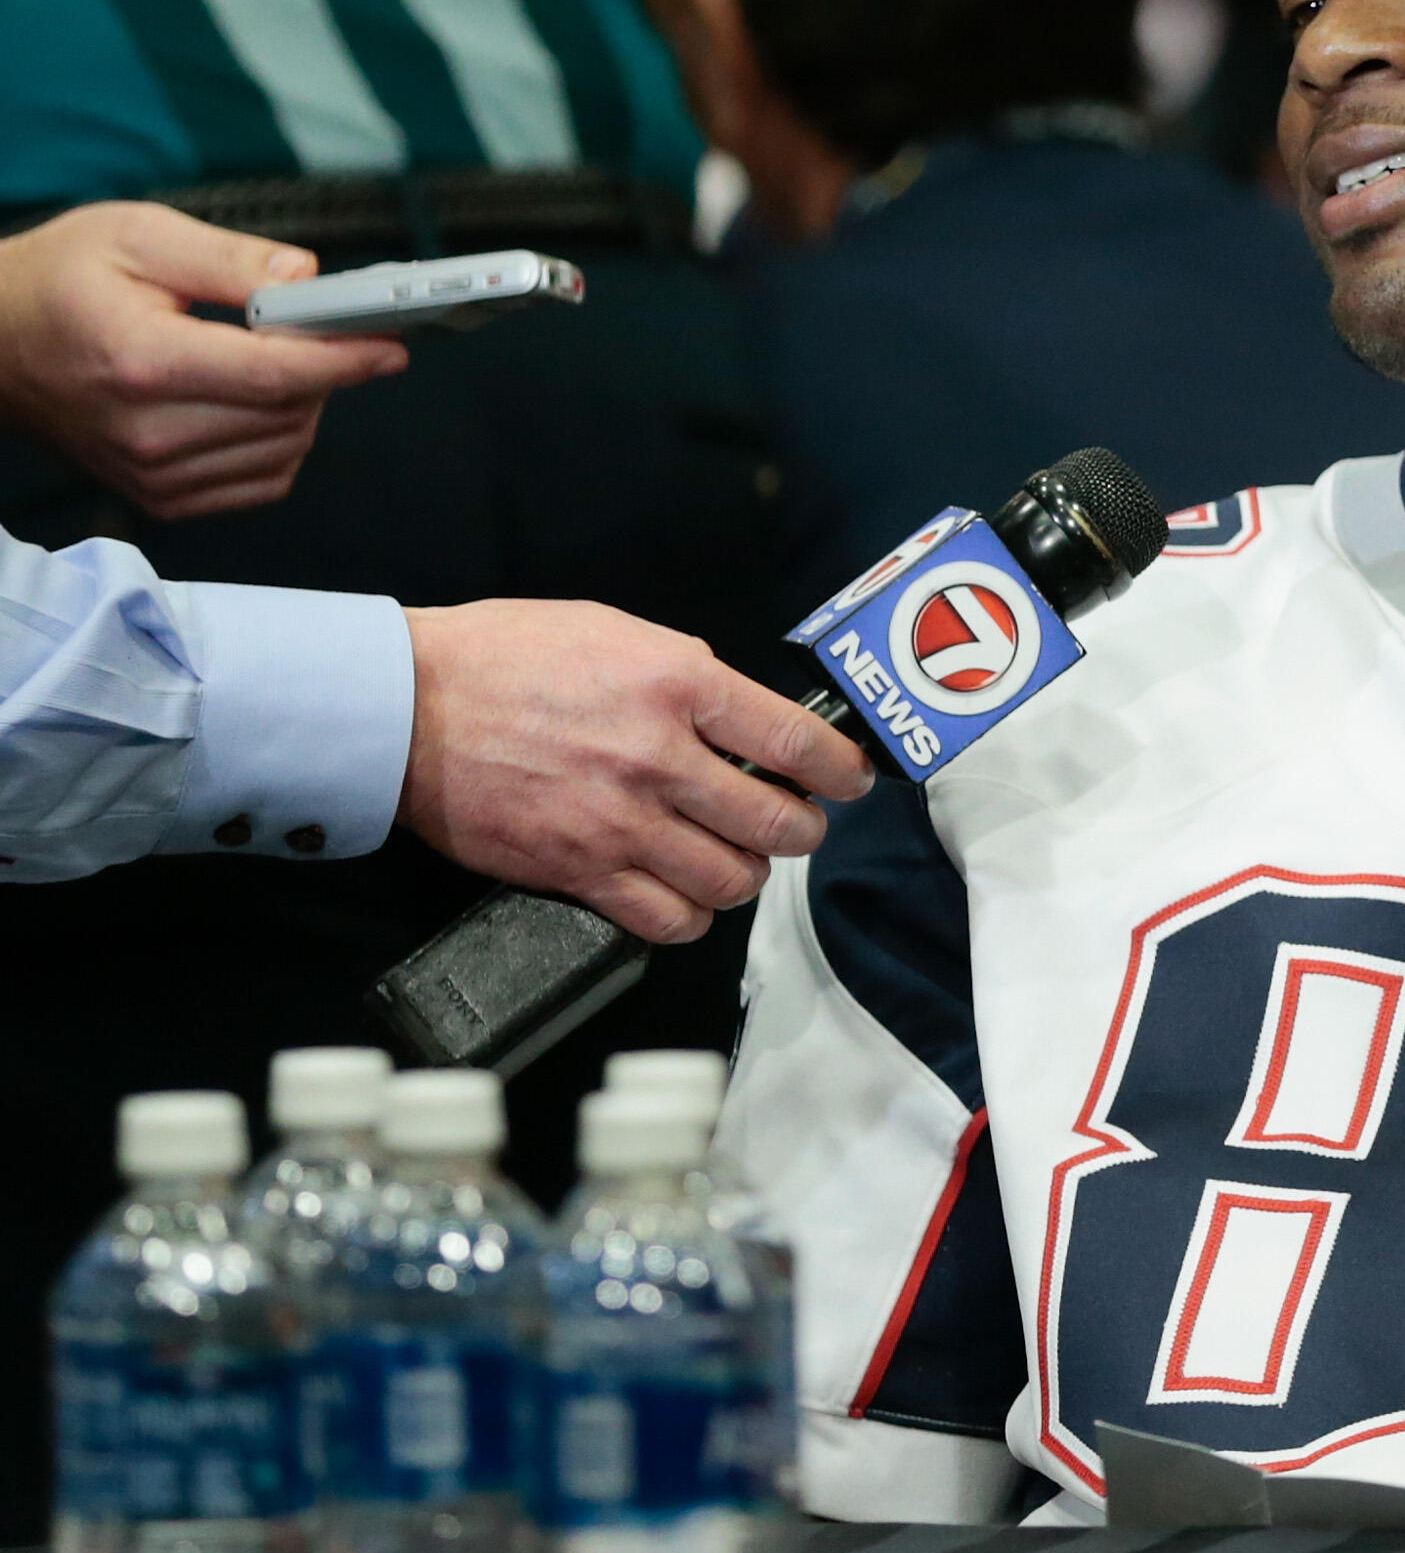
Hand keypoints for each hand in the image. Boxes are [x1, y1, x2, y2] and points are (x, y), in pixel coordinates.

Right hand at [0, 203, 405, 516]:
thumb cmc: (63, 282)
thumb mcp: (138, 236)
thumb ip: (229, 257)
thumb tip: (307, 277)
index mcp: (142, 361)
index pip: (273, 375)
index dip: (345, 359)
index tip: (392, 345)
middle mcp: (148, 432)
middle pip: (289, 414)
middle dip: (322, 370)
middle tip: (318, 330)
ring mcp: (155, 476)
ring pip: (286, 450)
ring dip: (303, 406)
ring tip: (269, 360)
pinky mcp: (164, 500)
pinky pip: (263, 481)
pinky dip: (280, 442)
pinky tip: (254, 403)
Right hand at [396, 603, 875, 943]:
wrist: (406, 707)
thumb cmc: (504, 657)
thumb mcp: (615, 632)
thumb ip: (686, 676)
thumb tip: (740, 717)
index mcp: (677, 685)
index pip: (796, 740)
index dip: (841, 769)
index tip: (850, 779)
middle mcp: (660, 759)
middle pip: (780, 823)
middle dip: (804, 828)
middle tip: (796, 822)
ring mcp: (621, 823)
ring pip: (734, 880)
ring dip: (749, 874)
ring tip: (736, 856)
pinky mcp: (580, 872)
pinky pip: (671, 919)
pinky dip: (692, 915)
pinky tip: (686, 895)